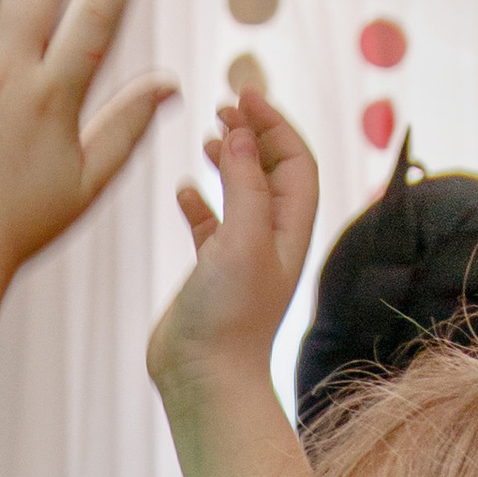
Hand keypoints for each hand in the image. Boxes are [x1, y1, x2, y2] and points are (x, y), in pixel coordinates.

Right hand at [147, 84, 319, 401]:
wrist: (205, 380)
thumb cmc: (230, 317)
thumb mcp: (242, 238)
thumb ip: (244, 182)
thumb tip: (238, 133)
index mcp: (289, 228)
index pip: (295, 159)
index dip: (274, 123)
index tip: (242, 96)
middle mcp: (270, 239)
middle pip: (273, 169)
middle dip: (253, 133)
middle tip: (224, 106)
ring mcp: (241, 256)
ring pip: (242, 193)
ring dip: (228, 160)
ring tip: (206, 137)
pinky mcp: (211, 275)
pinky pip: (210, 226)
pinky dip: (199, 201)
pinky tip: (182, 190)